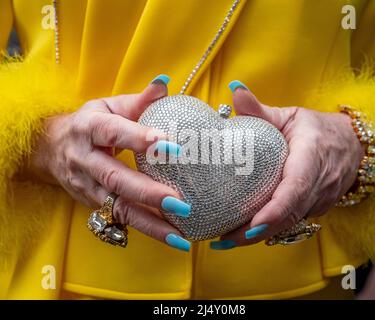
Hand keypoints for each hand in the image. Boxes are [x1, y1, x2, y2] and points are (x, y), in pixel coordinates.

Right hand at [28, 76, 191, 250]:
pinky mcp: (91, 204)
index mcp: (89, 128)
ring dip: (150, 223)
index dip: (140, 139)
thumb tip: (165, 83)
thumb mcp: (109, 107)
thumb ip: (138, 101)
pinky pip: (118, 219)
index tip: (172, 147)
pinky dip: (144, 229)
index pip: (114, 132)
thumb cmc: (90, 124)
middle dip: (148, 193)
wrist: (53, 148)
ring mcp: (86, 186)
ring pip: (117, 208)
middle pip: (115, 178)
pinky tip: (171, 237)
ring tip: (180, 235)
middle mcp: (84, 160)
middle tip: (180, 202)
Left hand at [212, 82, 363, 248]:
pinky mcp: (316, 207)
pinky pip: (292, 222)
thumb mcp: (289, 116)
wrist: (351, 144)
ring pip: (290, 223)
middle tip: (225, 239)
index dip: (274, 210)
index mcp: (311, 155)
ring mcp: (321, 199)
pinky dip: (270, 230)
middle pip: (290, 214)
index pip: (296, 187)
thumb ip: (260, 109)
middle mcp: (320, 182)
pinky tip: (244, 233)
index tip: (250, 224)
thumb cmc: (316, 129)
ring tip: (227, 239)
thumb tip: (234, 90)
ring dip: (260, 235)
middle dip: (257, 231)